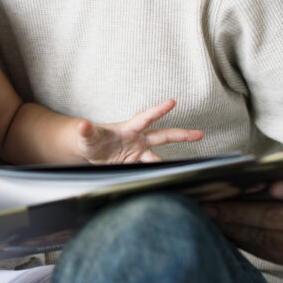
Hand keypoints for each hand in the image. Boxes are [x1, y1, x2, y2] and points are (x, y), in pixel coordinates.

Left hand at [75, 99, 203, 163]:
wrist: (91, 152)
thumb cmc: (90, 139)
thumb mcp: (86, 136)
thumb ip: (86, 131)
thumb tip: (82, 125)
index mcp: (129, 129)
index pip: (146, 118)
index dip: (158, 110)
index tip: (172, 101)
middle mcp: (138, 140)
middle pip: (163, 136)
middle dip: (182, 135)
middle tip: (199, 134)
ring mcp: (139, 153)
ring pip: (158, 158)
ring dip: (167, 164)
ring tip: (183, 171)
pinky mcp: (137, 165)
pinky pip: (149, 170)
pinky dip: (157, 175)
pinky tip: (165, 181)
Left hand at [202, 163, 282, 269]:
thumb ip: (275, 169)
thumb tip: (237, 175)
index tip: (271, 186)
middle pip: (279, 217)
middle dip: (239, 212)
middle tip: (208, 205)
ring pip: (270, 238)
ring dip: (234, 228)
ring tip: (209, 218)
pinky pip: (270, 253)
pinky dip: (244, 241)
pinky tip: (224, 230)